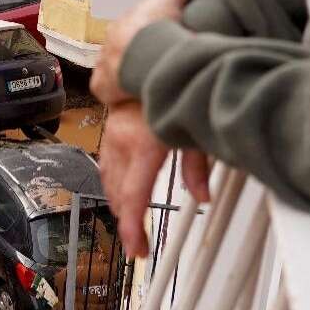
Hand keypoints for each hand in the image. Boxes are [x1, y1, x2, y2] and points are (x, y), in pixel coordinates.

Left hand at [92, 0, 186, 105]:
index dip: (142, 39)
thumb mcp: (170, 3)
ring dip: (124, 75)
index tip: (154, 44)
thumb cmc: (158, 26)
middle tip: (150, 65)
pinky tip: (130, 97)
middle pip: (119, 52)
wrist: (146, 49)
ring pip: (112, 70)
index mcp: (121, 26)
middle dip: (131, 57)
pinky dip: (116, 94)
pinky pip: (106, 90)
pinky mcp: (101, 85)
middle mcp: (107, 43)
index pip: (129, 33)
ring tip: (143, 81)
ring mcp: (102, 64)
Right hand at [100, 103, 212, 256]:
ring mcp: (113, 135)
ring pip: (108, 181)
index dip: (132, 228)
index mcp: (143, 144)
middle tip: (139, 243)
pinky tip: (120, 192)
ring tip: (131, 223)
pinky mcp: (111, 130)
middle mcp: (122, 142)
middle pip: (118, 194)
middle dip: (127, 221)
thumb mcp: (194, 130)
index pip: (133, 197)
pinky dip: (113, 184)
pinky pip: (106, 165)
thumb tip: (203, 196)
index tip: (136, 248)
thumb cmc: (174, 88)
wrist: (147, 61)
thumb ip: (197, 167)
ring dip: (118, 204)